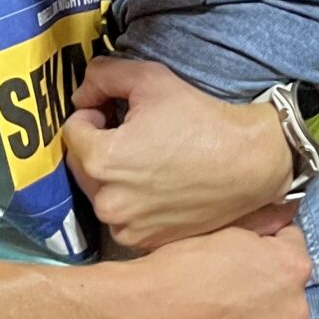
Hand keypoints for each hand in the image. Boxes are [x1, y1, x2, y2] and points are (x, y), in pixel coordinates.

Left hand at [65, 55, 292, 249]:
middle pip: (81, 163)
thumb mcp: (149, 78)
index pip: (72, 130)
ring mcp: (125, 227)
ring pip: (99, 190)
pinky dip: (130, 200)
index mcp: (102, 160)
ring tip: (149, 159)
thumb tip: (80, 95)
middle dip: (98, 145)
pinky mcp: (144, 242)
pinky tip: (158, 185)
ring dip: (112, 174)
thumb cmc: (198, 118)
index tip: (119, 114)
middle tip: (134, 134)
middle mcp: (107, 201)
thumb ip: (102, 76)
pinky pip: (120, 216)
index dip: (92, 114)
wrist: (246, 162)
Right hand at [117, 222, 309, 318]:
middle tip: (230, 289)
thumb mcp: (226, 230)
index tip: (244, 256)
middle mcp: (295, 308)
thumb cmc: (182, 267)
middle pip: (287, 291)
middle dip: (267, 288)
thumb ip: (262, 230)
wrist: (150, 314)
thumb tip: (277, 224)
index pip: (292, 245)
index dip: (266, 247)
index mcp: (291, 266)